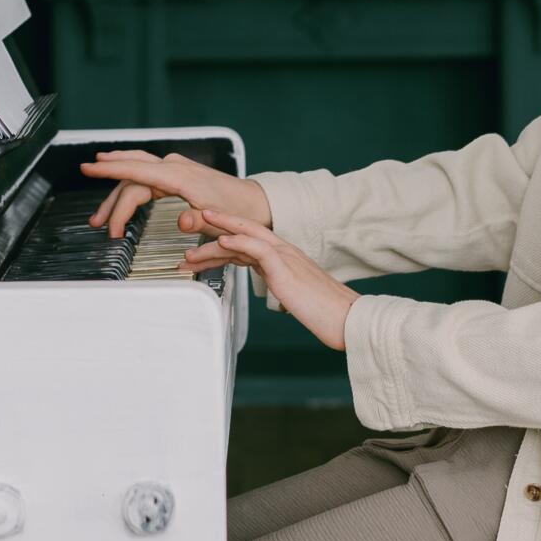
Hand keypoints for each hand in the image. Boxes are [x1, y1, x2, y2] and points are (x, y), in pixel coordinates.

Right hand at [78, 150, 270, 238]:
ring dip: (116, 195)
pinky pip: (145, 176)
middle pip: (131, 174)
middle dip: (110, 197)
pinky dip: (128, 186)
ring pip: (135, 175)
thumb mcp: (219, 219)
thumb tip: (182, 221)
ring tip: (101, 218)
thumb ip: (199, 219)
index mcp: (180, 176)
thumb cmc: (238, 210)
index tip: (89, 169)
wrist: (254, 202)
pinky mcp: (177, 175)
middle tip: (96, 220)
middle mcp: (174, 167)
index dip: (110, 169)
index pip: (137, 170)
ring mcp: (175, 169)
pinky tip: (119, 193)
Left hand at [182, 209, 359, 352]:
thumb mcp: (296, 295)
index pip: (248, 241)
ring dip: (217, 232)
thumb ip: (282, 286)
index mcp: (285, 258)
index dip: (226, 236)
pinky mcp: (286, 270)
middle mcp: (284, 252)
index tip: (205, 238)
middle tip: (190, 221)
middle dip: (216, 224)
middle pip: (244, 230)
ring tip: (195, 231)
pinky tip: (222, 241)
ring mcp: (286, 258)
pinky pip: (258, 249)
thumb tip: (275, 291)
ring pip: (246, 235)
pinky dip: (238, 242)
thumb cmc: (325, 312)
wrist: (349, 319)